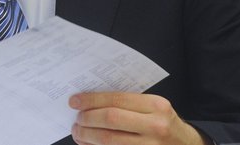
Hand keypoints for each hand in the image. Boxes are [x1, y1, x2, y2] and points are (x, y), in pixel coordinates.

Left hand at [69, 92, 207, 144]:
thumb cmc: (164, 124)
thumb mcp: (155, 108)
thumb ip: (129, 103)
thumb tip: (92, 101)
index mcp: (156, 106)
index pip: (117, 100)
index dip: (92, 100)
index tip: (75, 101)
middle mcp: (155, 126)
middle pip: (110, 120)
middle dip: (87, 118)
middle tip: (77, 118)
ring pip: (108, 141)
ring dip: (87, 136)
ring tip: (78, 132)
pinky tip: (88, 144)